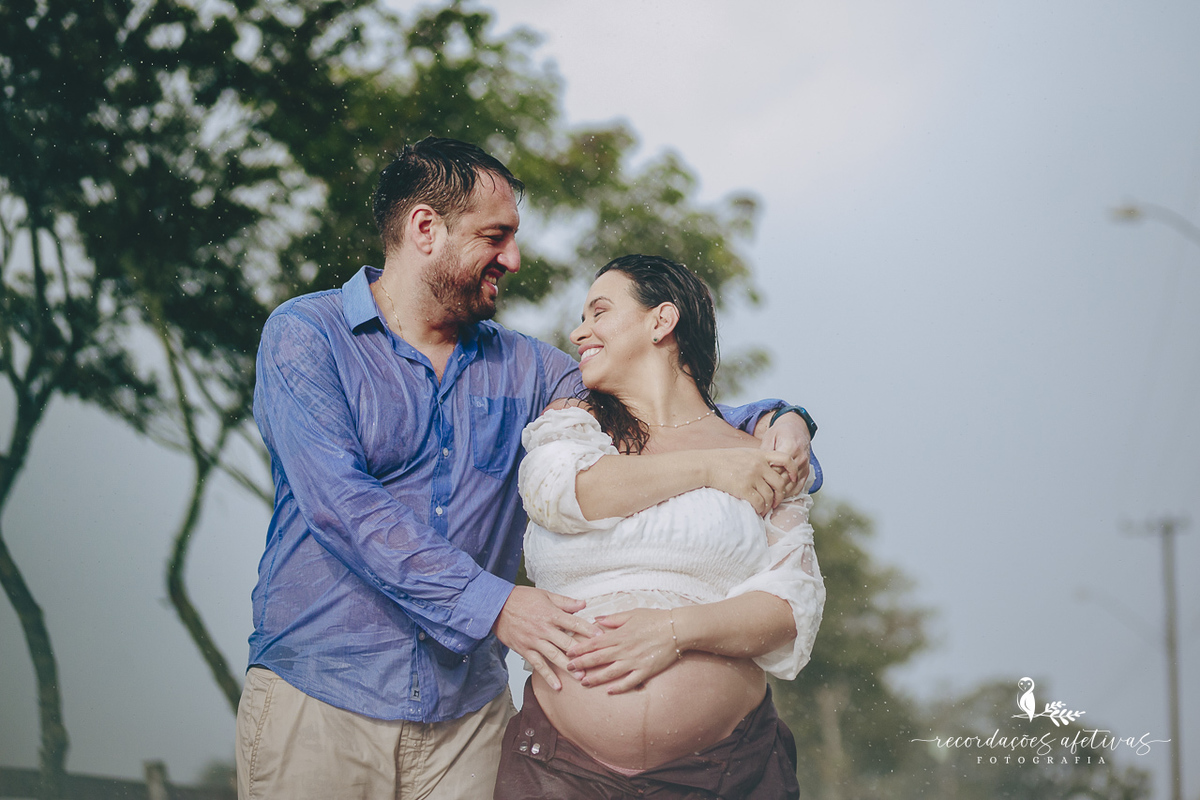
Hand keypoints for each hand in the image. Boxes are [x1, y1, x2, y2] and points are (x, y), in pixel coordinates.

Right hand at [492, 586, 601, 689]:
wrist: (496, 606)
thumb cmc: (521, 599)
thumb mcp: (545, 595)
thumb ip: (565, 602)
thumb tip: (583, 604)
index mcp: (551, 614)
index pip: (574, 623)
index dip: (588, 630)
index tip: (602, 636)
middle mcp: (544, 629)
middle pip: (566, 642)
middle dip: (582, 653)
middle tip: (595, 663)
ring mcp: (534, 641)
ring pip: (554, 656)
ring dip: (568, 667)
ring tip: (580, 677)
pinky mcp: (525, 650)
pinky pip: (538, 665)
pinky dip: (548, 676)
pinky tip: (557, 686)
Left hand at [564, 609, 679, 693]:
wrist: (677, 629)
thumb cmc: (655, 619)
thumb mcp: (632, 613)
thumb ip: (613, 618)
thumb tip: (597, 620)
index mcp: (619, 635)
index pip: (594, 643)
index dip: (580, 648)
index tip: (569, 652)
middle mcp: (624, 649)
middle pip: (598, 659)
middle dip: (581, 664)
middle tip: (568, 668)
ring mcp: (634, 662)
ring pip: (610, 673)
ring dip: (595, 678)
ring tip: (583, 682)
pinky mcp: (645, 671)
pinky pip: (629, 682)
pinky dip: (618, 687)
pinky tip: (609, 691)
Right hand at [702, 448, 798, 514]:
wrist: (705, 465)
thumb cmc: (720, 460)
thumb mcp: (742, 453)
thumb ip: (756, 459)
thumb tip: (766, 469)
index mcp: (759, 455)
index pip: (785, 459)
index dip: (793, 470)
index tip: (793, 478)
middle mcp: (758, 465)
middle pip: (780, 483)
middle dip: (780, 495)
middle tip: (776, 502)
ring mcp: (752, 477)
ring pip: (770, 496)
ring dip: (769, 505)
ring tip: (764, 509)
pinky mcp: (744, 488)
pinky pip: (759, 503)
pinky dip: (760, 509)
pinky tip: (757, 511)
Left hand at [755, 412, 810, 493]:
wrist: (796, 428)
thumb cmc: (781, 432)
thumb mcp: (769, 437)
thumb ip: (765, 453)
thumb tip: (758, 469)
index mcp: (790, 448)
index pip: (777, 469)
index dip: (765, 478)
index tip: (756, 484)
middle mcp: (800, 457)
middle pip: (784, 479)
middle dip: (771, 488)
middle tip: (759, 495)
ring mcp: (805, 465)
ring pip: (792, 485)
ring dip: (780, 493)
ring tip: (768, 499)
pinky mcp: (807, 471)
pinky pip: (799, 487)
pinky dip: (789, 493)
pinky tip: (780, 496)